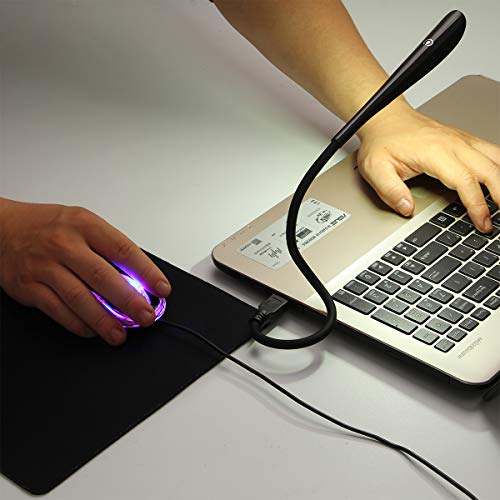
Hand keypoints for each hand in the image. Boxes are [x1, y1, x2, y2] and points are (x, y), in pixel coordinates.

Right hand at [0, 199, 170, 344]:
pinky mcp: (29, 287)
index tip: (162, 288)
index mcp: (85, 225)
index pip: (123, 249)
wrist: (2, 228)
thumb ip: (109, 248)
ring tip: (121, 333)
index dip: (147, 272)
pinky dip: (79, 324)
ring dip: (105, 320)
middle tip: (147, 316)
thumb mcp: (83, 224)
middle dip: (130, 301)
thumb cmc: (49, 226)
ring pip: (80, 298)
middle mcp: (65, 244)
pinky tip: (93, 331)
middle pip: (103, 277)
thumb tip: (140, 279)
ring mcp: (45, 266)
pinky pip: (58, 310)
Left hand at [356, 107, 499, 231]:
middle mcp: (454, 144)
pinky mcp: (464, 140)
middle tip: (497, 219)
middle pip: (490, 170)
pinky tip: (499, 180)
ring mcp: (462, 140)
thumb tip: (407, 209)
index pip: (465, 181)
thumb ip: (390, 191)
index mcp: (435, 152)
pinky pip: (492, 151)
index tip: (482, 222)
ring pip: (496, 158)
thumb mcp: (375, 169)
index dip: (477, 205)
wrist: (385, 119)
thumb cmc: (382, 142)